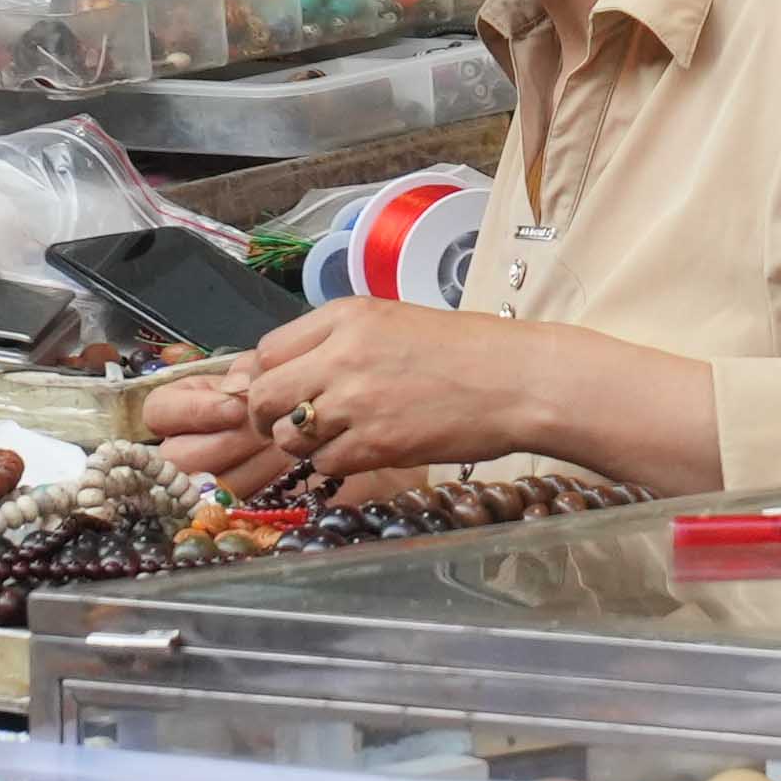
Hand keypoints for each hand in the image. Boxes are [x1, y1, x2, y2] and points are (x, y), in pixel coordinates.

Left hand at [142, 300, 548, 495]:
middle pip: (264, 395)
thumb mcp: (391, 324)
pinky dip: (337, 465)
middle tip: (292, 425)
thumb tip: (265, 375)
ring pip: (290, 435)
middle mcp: (342, 354)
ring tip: (343, 435)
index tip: (277, 393)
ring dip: (306, 443)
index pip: (268, 350)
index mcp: (347, 316)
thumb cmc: (461, 352)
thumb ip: (331, 342)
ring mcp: (356, 401)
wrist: (517, 380)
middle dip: (268, 417)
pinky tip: (369, 449)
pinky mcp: (374, 443)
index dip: (264, 378)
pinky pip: (325, 464)